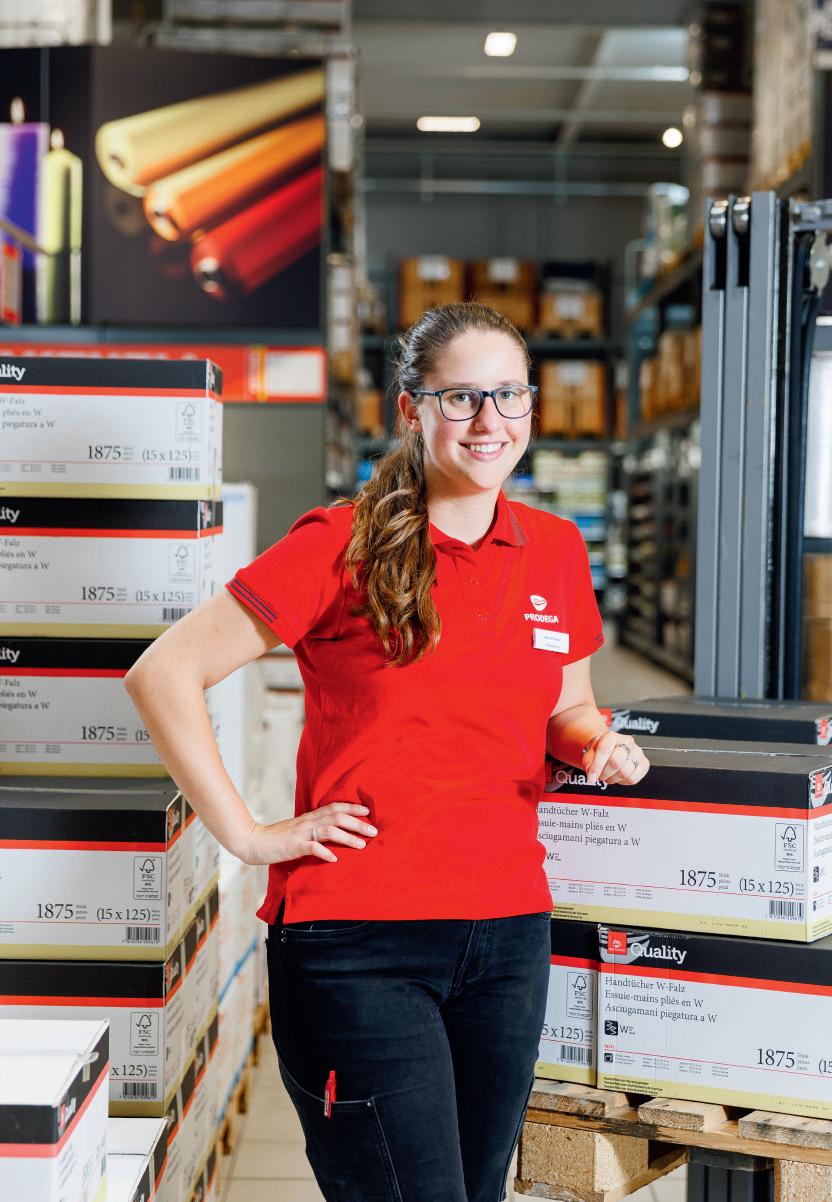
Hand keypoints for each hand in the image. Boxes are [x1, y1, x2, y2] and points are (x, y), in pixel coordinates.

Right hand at [241, 803, 377, 865]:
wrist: (253, 841)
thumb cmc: (278, 838)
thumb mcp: (298, 829)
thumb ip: (314, 828)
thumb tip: (333, 831)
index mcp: (309, 817)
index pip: (334, 807)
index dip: (352, 807)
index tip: (368, 811)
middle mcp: (307, 822)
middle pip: (336, 817)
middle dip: (357, 823)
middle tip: (374, 830)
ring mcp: (300, 834)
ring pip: (328, 830)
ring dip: (347, 837)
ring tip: (361, 845)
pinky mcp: (292, 846)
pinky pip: (311, 847)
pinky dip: (324, 852)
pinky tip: (334, 859)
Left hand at [582, 731, 648, 787]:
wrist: (612, 749)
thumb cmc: (602, 751)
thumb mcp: (590, 753)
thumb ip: (588, 761)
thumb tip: (592, 773)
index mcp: (612, 736)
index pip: (604, 750)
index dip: (596, 767)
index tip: (591, 778)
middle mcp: (627, 742)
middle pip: (615, 762)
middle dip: (604, 774)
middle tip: (599, 775)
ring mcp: (638, 752)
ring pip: (624, 773)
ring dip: (612, 779)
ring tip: (609, 774)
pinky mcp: (644, 763)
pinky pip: (633, 779)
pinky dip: (622, 782)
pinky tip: (618, 776)